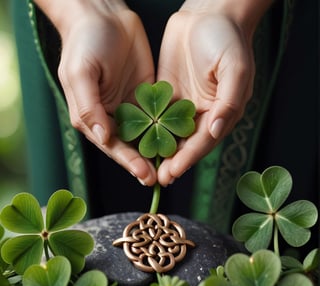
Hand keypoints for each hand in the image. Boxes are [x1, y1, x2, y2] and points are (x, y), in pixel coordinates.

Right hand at [37, 1, 156, 184]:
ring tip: (172, 166)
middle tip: (162, 178)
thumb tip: (102, 136)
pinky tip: (178, 140)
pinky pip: (157, 115)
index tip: (144, 174)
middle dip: (145, 162)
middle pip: (130, 145)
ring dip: (157, 150)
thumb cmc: (85, 43)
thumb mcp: (80, 73)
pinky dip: (166, 129)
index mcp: (92, 116)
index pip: (112, 145)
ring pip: (145, 134)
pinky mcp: (146, 96)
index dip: (128, 161)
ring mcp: (131, 107)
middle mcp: (112, 116)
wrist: (104, 14)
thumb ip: (88, 106)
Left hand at [156, 4, 257, 185]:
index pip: (203, 141)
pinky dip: (148, 128)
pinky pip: (157, 115)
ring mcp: (182, 105)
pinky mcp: (167, 95)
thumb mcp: (236, 69)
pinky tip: (136, 140)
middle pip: (185, 143)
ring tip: (144, 167)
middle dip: (171, 161)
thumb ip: (229, 102)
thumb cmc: (228, 40)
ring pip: (169, 133)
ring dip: (158, 150)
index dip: (188, 158)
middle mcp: (200, 114)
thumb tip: (215, 130)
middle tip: (156, 178)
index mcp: (220, 112)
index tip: (172, 172)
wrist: (208, 14)